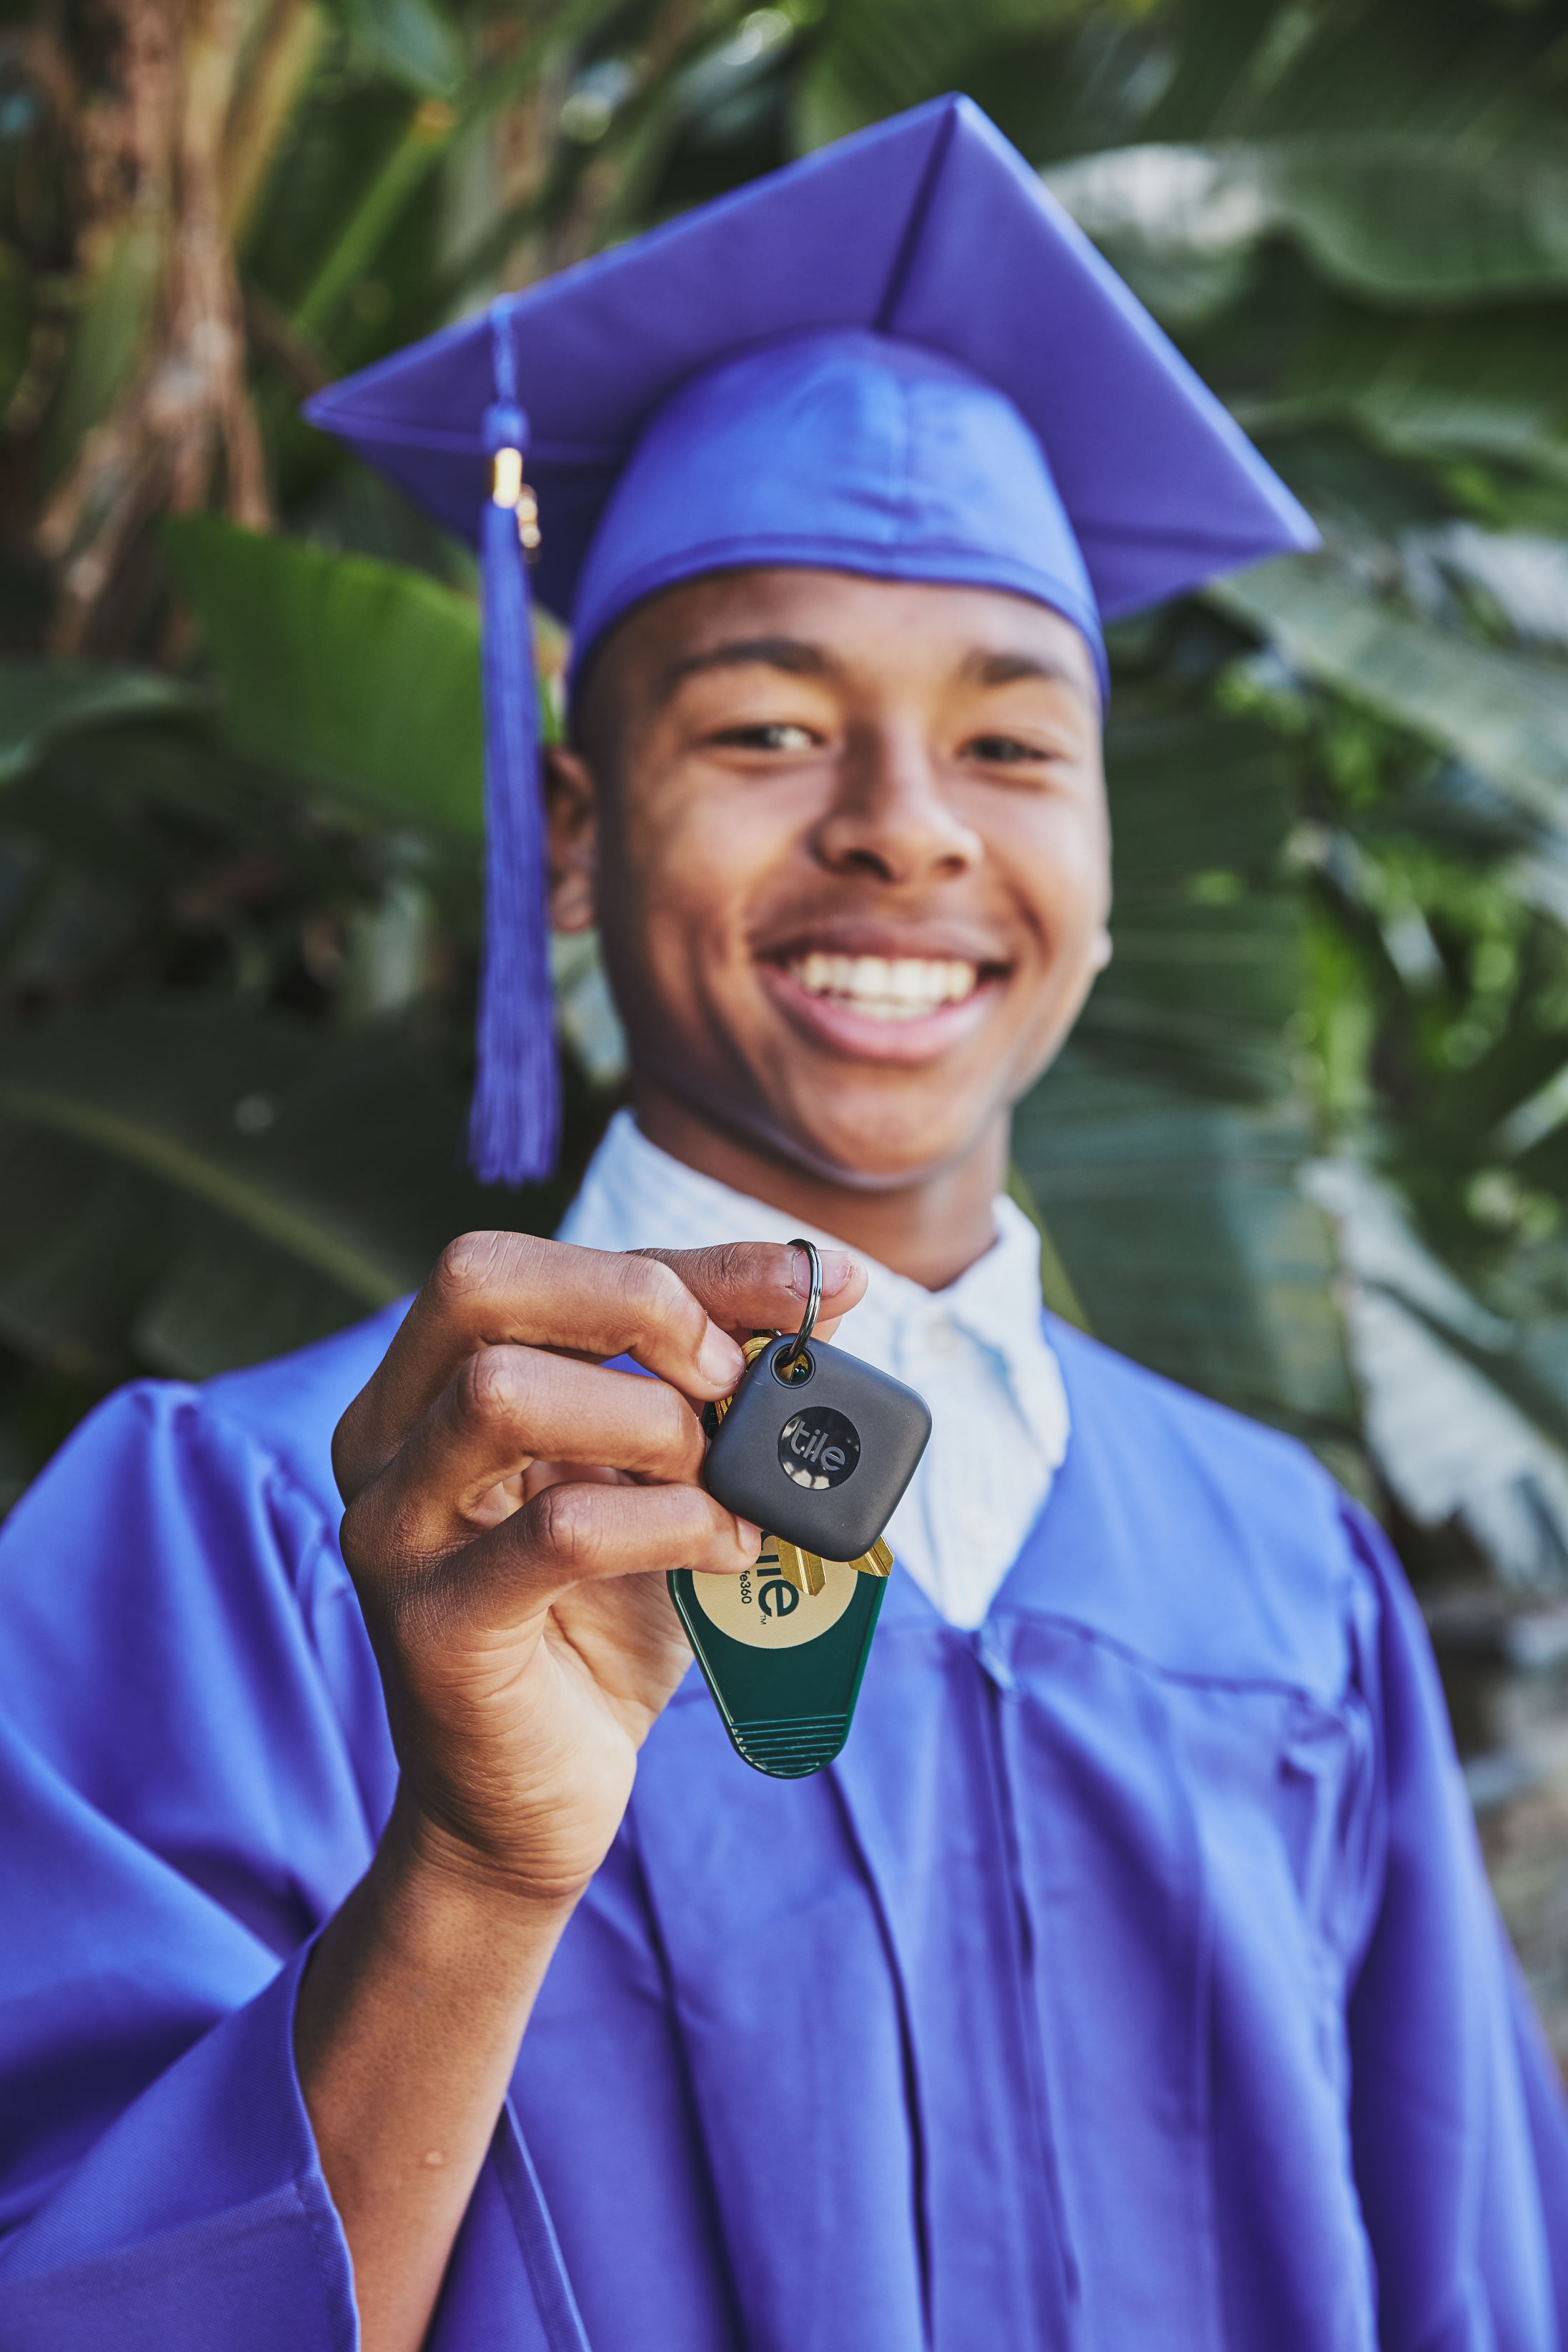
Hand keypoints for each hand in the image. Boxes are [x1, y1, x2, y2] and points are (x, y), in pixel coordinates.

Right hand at [332, 1235, 864, 1905]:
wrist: (533, 1806)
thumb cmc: (602, 1623)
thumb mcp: (661, 1477)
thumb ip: (711, 1382)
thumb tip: (833, 1289)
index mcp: (423, 1384)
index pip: (537, 1263)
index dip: (685, 1260)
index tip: (809, 1282)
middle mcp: (382, 1440)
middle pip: (479, 1282)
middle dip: (639, 1303)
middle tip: (733, 1376)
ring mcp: (393, 1532)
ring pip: (503, 1393)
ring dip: (652, 1418)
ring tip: (722, 1476)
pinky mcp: (435, 1628)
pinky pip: (559, 1530)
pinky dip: (671, 1520)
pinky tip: (728, 1548)